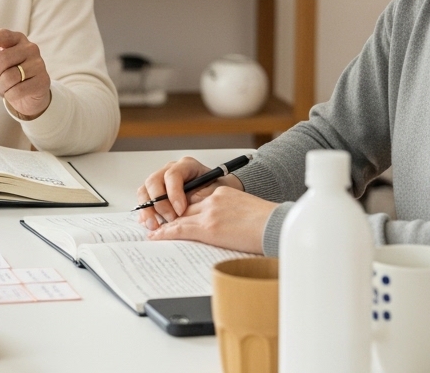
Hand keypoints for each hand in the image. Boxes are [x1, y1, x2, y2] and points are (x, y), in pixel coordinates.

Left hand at [0, 29, 50, 118]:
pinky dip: (10, 95)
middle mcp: (30, 48)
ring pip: (9, 76)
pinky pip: (18, 90)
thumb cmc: (5, 76)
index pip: (3, 35)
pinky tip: (15, 93)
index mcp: (16, 39)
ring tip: (6, 86)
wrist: (25, 97)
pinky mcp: (43, 80)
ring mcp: (39, 63)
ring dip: (1, 86)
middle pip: (2, 58)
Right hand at [136, 156, 242, 228]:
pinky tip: (151, 224)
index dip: (174, 193)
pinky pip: (144, 201)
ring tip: (155, 225)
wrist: (221, 198)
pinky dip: (145, 214)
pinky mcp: (155, 194)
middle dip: (159, 203)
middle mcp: (170, 171)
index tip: (181, 210)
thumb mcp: (215, 193)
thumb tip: (185, 208)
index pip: (173, 175)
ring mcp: (160, 182)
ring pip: (145, 191)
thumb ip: (199, 197)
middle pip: (153, 182)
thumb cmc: (219, 193)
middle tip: (169, 219)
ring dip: (148, 210)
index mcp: (186, 166)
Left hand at [146, 185, 276, 254]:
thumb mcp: (246, 210)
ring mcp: (209, 212)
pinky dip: (165, 232)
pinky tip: (156, 236)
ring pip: (178, 217)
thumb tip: (222, 225)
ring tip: (151, 230)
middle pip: (183, 206)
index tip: (173, 211)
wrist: (277, 226)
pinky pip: (180, 229)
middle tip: (155, 220)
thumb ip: (229, 212)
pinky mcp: (208, 227)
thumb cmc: (269, 223)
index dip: (181, 206)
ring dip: (163, 223)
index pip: (195, 198)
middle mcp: (213, 199)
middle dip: (169, 214)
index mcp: (222, 193)